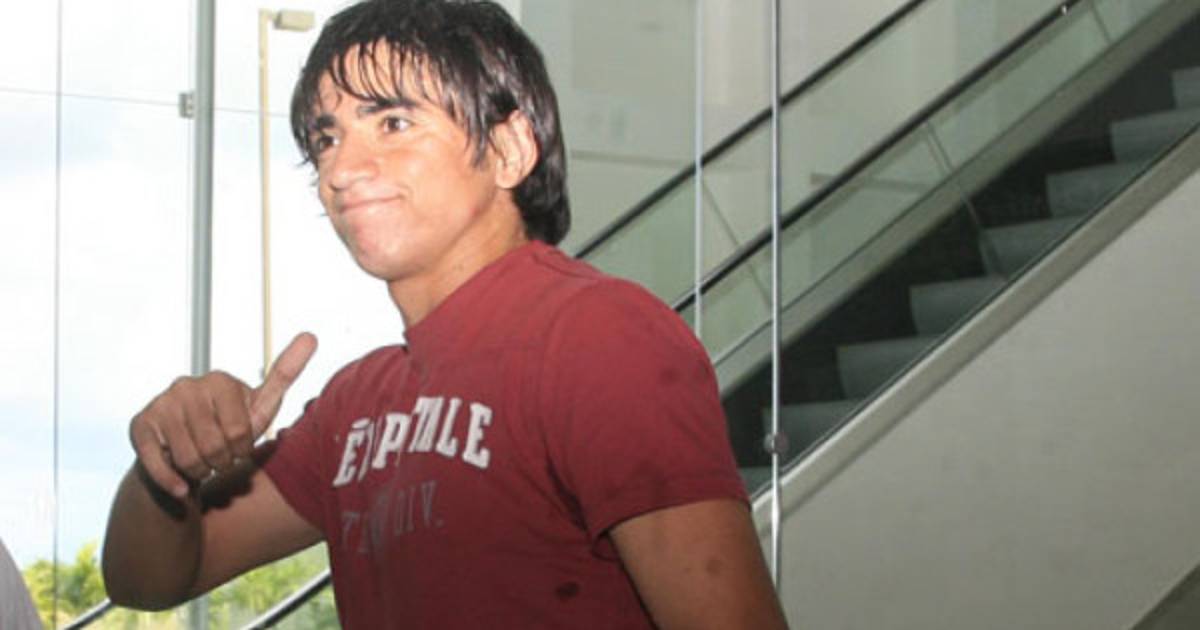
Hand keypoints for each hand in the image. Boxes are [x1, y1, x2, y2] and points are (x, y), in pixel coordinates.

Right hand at [129, 333, 317, 498]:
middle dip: (221, 462)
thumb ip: (285, 374)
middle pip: (215, 447)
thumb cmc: (228, 429)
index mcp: (220, 381)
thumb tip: (312, 335)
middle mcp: (187, 386)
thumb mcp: (259, 407)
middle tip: (218, 456)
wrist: (182, 455)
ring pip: (190, 460)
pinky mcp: (140, 426)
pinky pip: (160, 467)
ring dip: (200, 472)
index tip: (237, 445)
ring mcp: (161, 404)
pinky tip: (180, 486)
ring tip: (200, 462)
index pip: (240, 432)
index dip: (241, 450)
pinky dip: (173, 483)